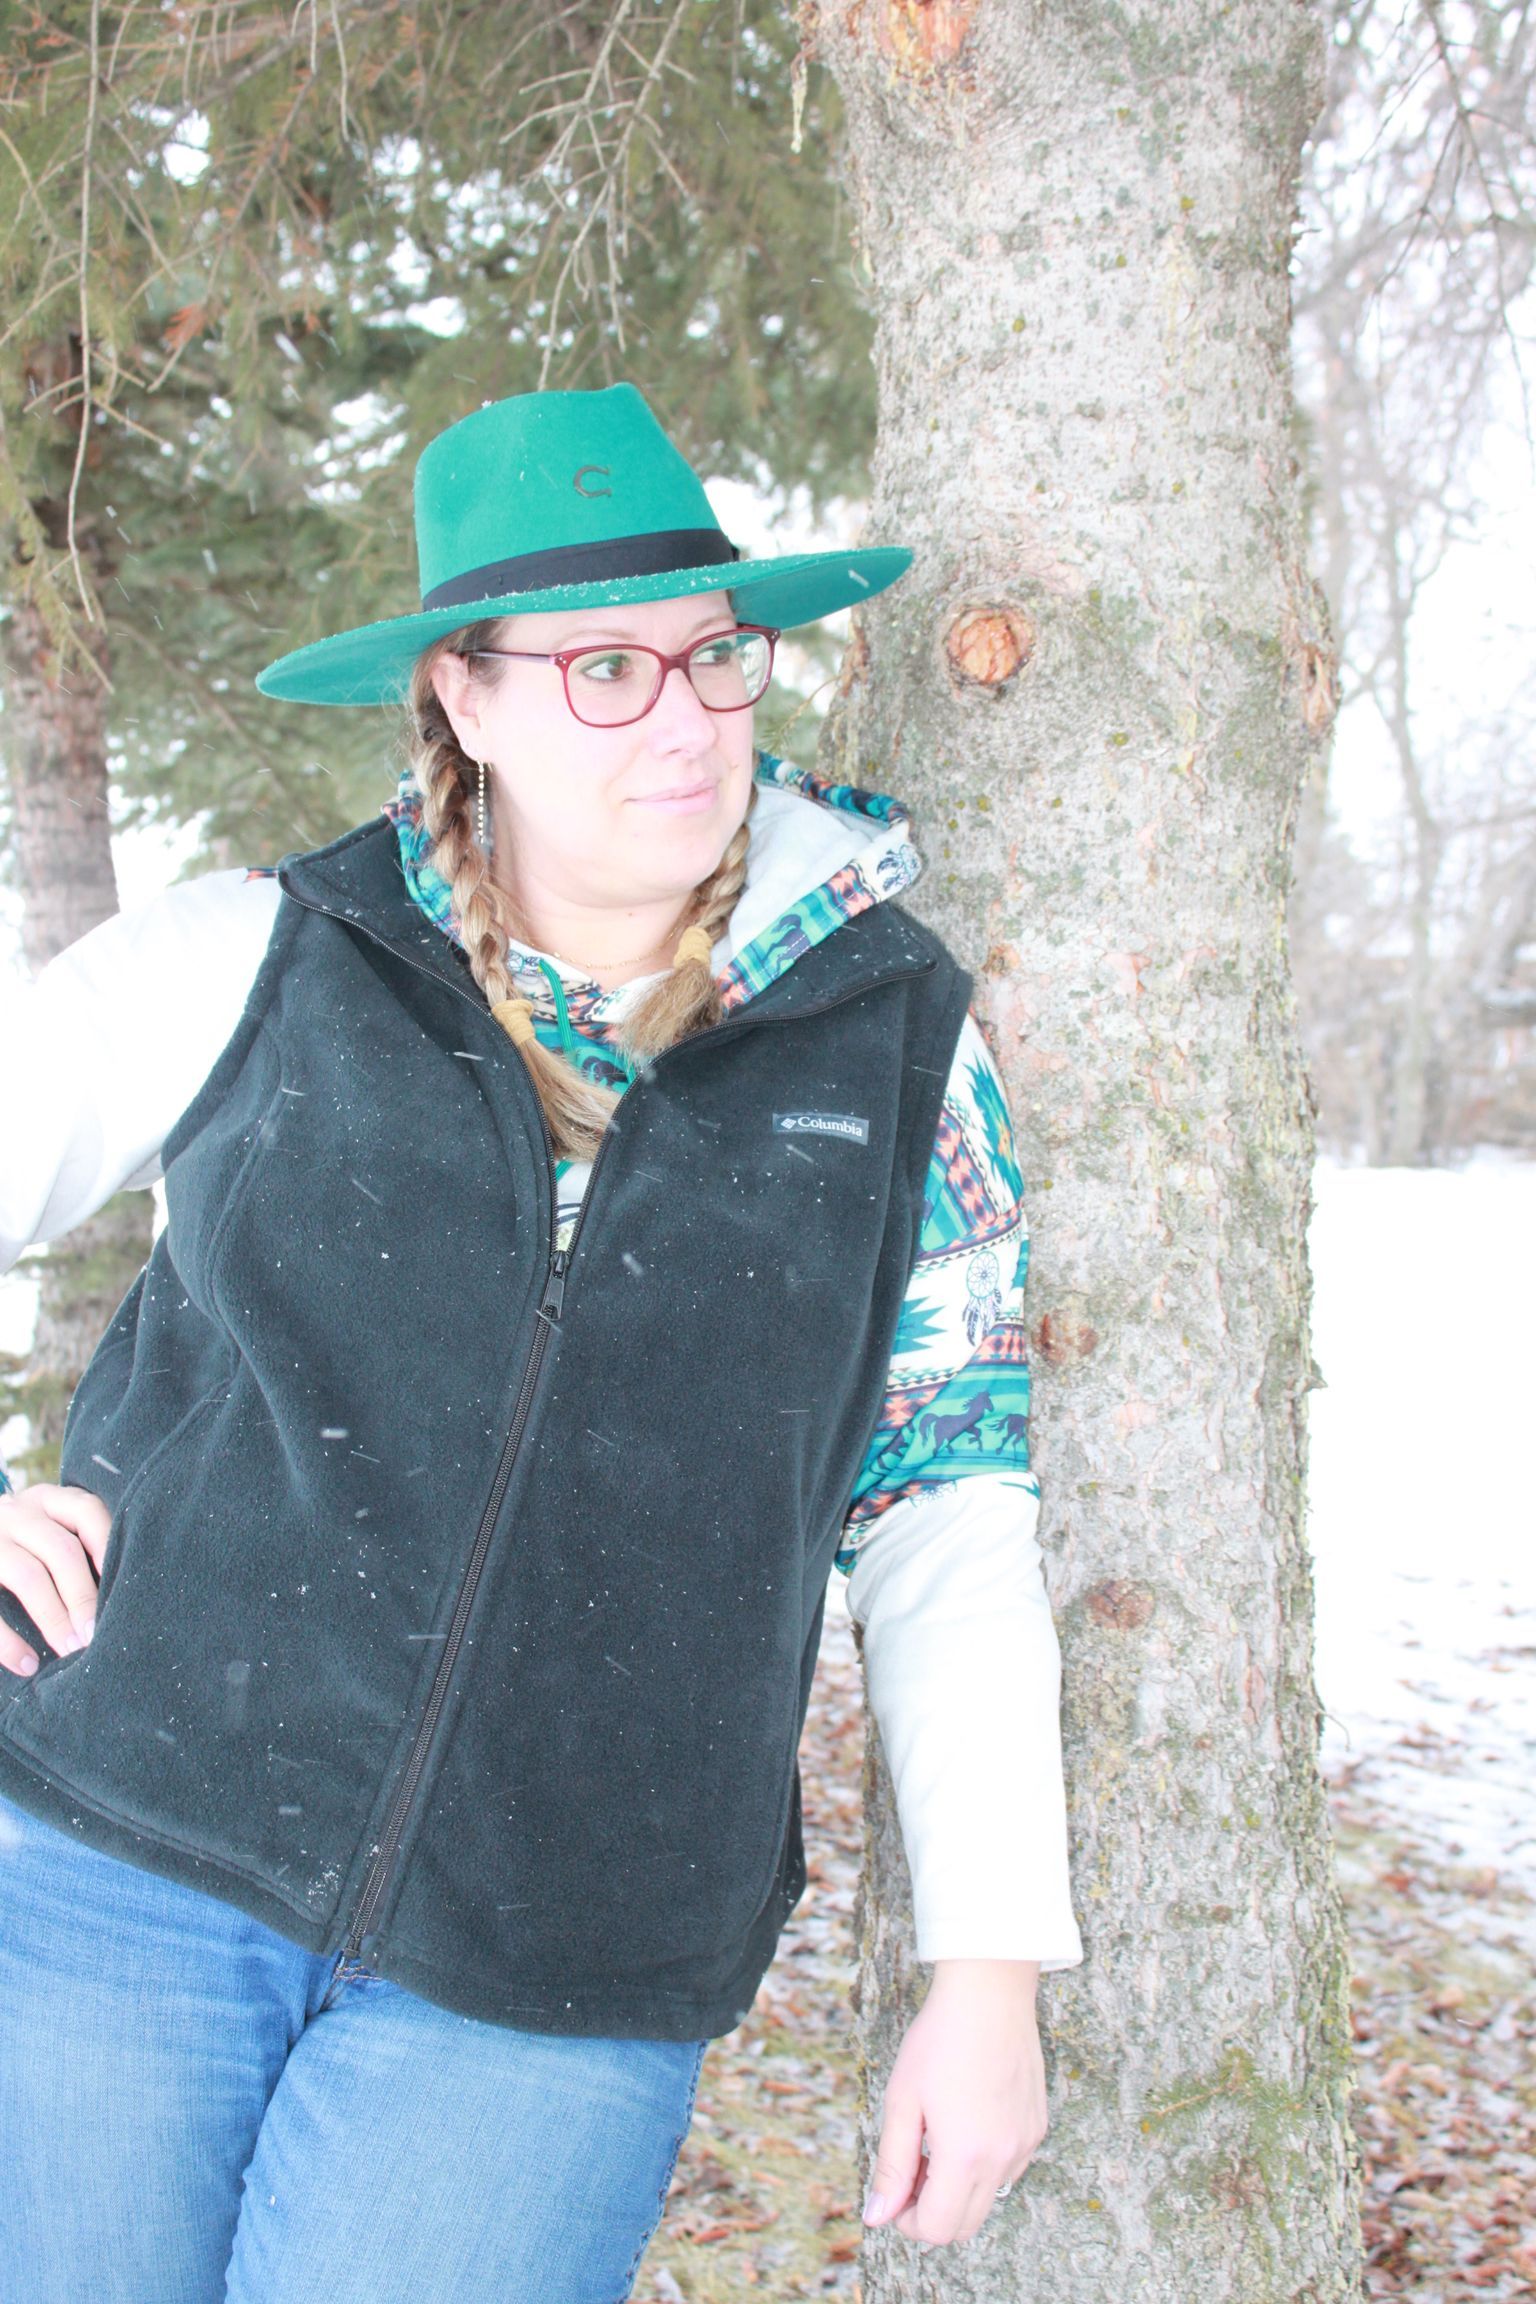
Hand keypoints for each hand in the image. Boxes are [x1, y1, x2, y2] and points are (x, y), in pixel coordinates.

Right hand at [0, 1483, 110, 1676]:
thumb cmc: (20, 1547)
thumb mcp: (42, 1529)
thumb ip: (73, 1546)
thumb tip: (119, 1597)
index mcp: (44, 1500)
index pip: (87, 1512)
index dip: (108, 1547)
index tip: (124, 1586)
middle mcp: (16, 1512)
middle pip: (62, 1551)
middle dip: (83, 1597)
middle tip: (96, 1636)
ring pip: (29, 1576)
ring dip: (54, 1618)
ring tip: (71, 1650)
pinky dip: (8, 1641)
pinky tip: (27, 1664)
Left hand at [861, 1958, 1045, 2247]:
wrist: (989, 1994)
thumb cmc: (938, 2041)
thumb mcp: (902, 2101)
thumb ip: (891, 2166)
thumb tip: (877, 2217)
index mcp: (964, 2155)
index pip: (938, 2228)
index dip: (908, 2222)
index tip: (893, 2194)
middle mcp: (1003, 2158)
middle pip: (966, 2224)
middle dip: (932, 2211)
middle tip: (910, 2170)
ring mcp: (1024, 2144)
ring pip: (989, 2199)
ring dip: (958, 2190)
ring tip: (935, 2141)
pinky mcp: (1036, 2127)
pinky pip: (1009, 2170)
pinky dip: (983, 2166)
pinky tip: (966, 2123)